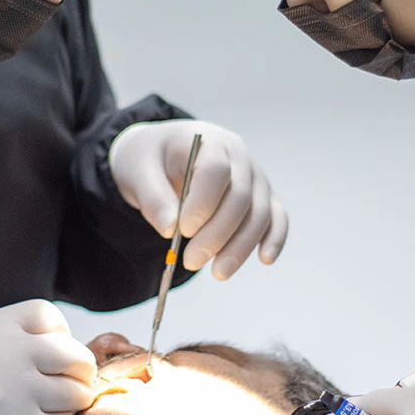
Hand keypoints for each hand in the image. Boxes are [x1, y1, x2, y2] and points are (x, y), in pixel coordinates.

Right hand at [0, 300, 97, 414]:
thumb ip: (2, 337)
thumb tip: (44, 345)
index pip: (50, 316)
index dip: (58, 334)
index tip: (47, 352)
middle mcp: (13, 352)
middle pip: (75, 354)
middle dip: (77, 371)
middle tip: (65, 385)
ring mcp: (18, 390)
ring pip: (76, 392)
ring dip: (70, 403)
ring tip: (53, 409)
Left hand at [109, 119, 288, 278]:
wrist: (165, 154)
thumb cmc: (151, 161)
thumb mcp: (138, 172)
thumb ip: (152, 198)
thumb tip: (170, 229)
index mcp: (208, 141)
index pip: (215, 170)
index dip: (203, 202)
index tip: (184, 230)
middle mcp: (238, 156)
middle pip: (240, 196)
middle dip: (218, 234)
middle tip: (191, 261)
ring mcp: (254, 176)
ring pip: (260, 212)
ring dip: (241, 246)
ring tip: (218, 273)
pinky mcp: (262, 196)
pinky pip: (277, 217)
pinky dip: (274, 238)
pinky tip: (264, 259)